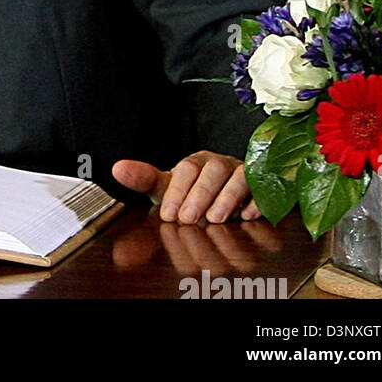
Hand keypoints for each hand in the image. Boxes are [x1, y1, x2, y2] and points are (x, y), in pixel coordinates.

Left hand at [112, 152, 261, 224]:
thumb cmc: (192, 193)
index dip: (177, 190)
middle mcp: (219, 165)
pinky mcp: (264, 188)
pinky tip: (247, 215)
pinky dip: (258, 201)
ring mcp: (243, 174)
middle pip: (213, 169)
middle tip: (189, 218)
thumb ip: (143, 181)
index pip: (186, 168)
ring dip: (227, 198)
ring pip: (240, 176)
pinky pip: (265, 189)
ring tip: (215, 218)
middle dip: (200, 194)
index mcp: (195, 163)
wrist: (225, 199)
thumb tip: (116, 169)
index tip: (169, 215)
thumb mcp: (168, 188)